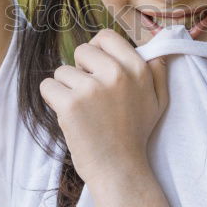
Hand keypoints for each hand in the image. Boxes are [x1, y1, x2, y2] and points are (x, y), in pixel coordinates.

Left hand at [39, 29, 169, 184]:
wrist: (119, 170)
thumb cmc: (135, 135)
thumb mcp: (158, 101)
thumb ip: (158, 72)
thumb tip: (156, 49)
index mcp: (138, 69)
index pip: (106, 37)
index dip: (97, 52)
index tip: (97, 71)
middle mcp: (117, 74)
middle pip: (82, 51)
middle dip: (80, 70)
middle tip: (90, 95)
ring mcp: (92, 88)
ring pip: (62, 70)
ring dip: (66, 88)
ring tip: (82, 110)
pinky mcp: (71, 104)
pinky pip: (48, 85)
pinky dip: (52, 99)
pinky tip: (68, 115)